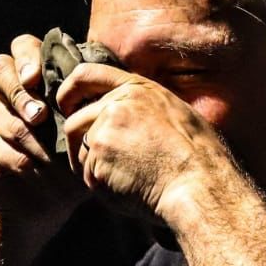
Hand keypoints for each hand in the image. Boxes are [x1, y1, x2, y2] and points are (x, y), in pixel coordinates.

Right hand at [0, 35, 86, 236]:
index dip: (28, 57)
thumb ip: (88, 108)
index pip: (23, 48)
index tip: (39, 78)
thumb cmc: (73, 159)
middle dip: (19, 90)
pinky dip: (21, 158)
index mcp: (35, 80)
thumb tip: (101, 92)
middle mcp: (9, 93)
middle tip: (39, 115)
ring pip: (1, 114)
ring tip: (50, 154)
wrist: (47, 205)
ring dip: (29, 136)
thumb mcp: (86, 132)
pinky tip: (38, 169)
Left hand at [57, 63, 231, 223]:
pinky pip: (88, 177)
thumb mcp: (174, 112)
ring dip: (94, 167)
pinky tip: (128, 190)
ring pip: (80, 151)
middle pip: (75, 121)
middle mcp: (115, 106)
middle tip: (99, 162)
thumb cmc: (198, 155)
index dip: (68, 91)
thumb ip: (143, 107)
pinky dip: (102, 187)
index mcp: (136, 89)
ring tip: (124, 179)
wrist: (198, 183)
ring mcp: (104, 133)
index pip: (85, 75)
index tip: (66, 105)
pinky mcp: (98, 162)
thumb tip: (128, 114)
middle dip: (80, 143)